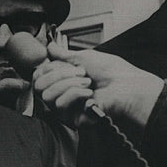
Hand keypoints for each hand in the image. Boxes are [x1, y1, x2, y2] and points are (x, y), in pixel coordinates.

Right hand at [32, 42, 163, 127]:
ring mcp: (66, 109)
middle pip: (39, 86)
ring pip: (47, 95)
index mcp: (63, 80)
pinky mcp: (72, 119)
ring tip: (87, 82)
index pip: (38, 76)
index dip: (47, 68)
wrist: (128, 86)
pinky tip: (90, 94)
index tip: (63, 63)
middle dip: (60, 74)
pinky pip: (60, 104)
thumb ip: (64, 55)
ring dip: (69, 83)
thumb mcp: (85, 57)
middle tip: (81, 73)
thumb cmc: (113, 72)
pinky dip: (76, 94)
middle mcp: (62, 95)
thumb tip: (51, 47)